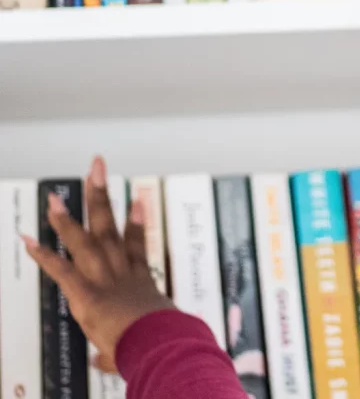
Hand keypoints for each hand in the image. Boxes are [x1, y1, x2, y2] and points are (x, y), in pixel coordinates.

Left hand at [22, 157, 174, 374]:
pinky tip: (28, 240)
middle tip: (97, 168)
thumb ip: (113, 352)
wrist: (161, 344)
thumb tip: (102, 363)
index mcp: (141, 283)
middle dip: (102, 198)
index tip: (136, 199)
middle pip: (111, 229)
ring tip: (54, 197)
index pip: (136, 247)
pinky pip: (62, 271)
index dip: (136, 221)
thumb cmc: (161, 344)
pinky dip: (44, 256)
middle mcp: (123, 274)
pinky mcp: (88, 294)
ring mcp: (105, 281)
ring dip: (68, 219)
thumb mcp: (140, 344)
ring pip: (85, 242)